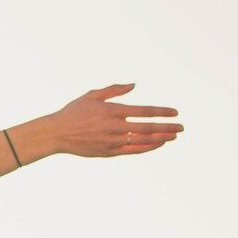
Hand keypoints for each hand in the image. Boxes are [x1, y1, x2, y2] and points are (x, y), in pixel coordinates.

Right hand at [34, 84, 181, 157]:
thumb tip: (133, 85)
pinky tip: (157, 145)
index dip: (162, 112)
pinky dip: (147, 148)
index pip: (144, 111)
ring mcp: (113, 141)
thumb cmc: (73, 112)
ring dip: (160, 139)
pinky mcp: (108, 152)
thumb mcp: (92, 95)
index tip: (175, 113)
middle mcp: (115, 127)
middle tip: (181, 127)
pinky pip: (133, 151)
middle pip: (148, 128)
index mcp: (113, 111)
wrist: (56, 134)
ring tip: (172, 136)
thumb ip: (114, 90)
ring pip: (143, 141)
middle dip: (167, 127)